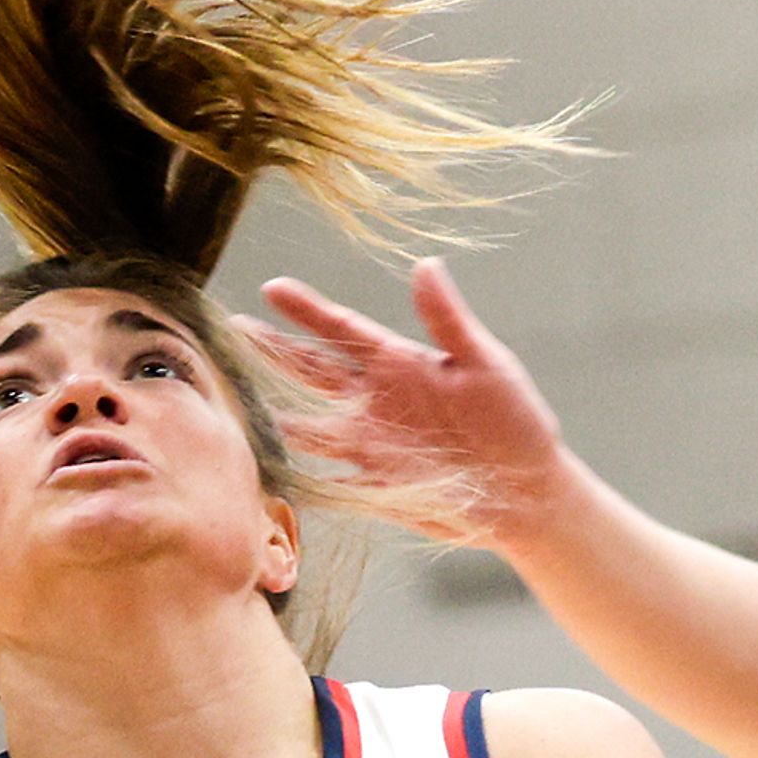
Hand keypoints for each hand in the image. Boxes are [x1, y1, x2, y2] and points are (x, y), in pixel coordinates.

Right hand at [242, 261, 568, 551]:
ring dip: (272, 414)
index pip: (343, 329)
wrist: (530, 493)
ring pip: (307, 423)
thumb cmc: (518, 423)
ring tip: (228, 401)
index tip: (272, 286)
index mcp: (401, 364)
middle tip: (227, 329)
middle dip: (271, 351)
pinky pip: (323, 473)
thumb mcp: (488, 366)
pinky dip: (293, 469)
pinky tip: (263, 462)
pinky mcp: (374, 483)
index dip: (307, 309)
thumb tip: (426, 265)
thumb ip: (449, 322)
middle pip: (311, 370)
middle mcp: (377, 399)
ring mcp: (370, 442)